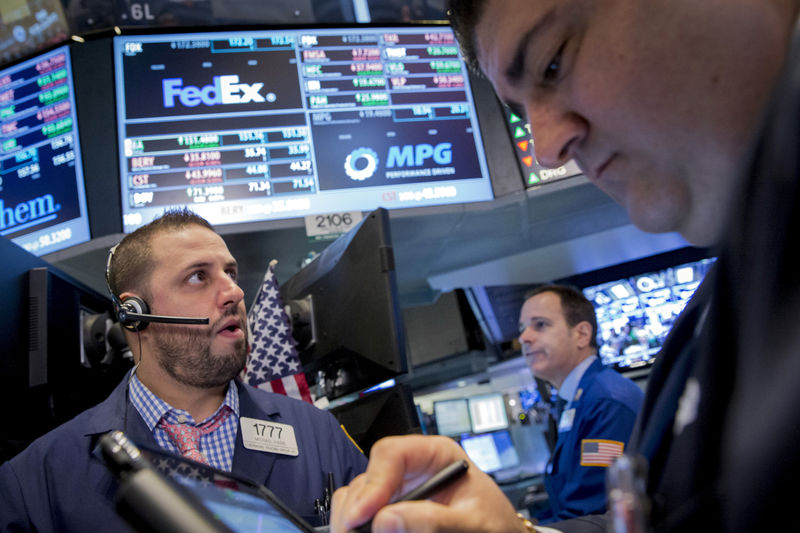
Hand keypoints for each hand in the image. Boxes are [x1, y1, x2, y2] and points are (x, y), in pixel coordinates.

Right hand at [331, 435, 527, 532]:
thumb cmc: (497, 525)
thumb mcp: (475, 523)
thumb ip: (436, 521)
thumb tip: (388, 519)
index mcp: (436, 455)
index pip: (392, 454)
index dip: (374, 482)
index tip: (364, 515)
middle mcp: (411, 470)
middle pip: (369, 476)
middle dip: (358, 506)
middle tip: (352, 532)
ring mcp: (398, 491)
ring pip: (358, 496)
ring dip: (353, 517)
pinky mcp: (390, 512)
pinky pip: (361, 513)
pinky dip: (357, 524)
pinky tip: (364, 532)